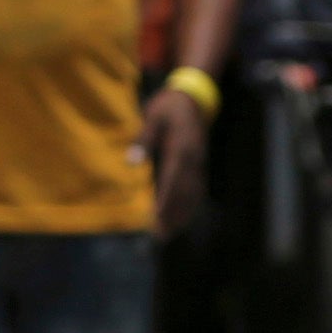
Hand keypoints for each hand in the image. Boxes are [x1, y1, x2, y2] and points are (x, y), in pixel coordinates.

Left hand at [138, 84, 213, 238]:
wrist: (194, 96)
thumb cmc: (169, 105)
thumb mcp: (154, 116)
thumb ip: (144, 138)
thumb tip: (131, 161)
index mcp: (181, 148)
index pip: (173, 180)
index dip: (165, 201)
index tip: (156, 219)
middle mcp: (194, 159)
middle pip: (184, 193)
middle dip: (173, 215)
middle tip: (161, 236)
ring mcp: (199, 163)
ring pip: (193, 194)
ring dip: (182, 214)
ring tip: (170, 233)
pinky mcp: (200, 164)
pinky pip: (197, 189)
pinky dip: (190, 206)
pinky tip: (182, 217)